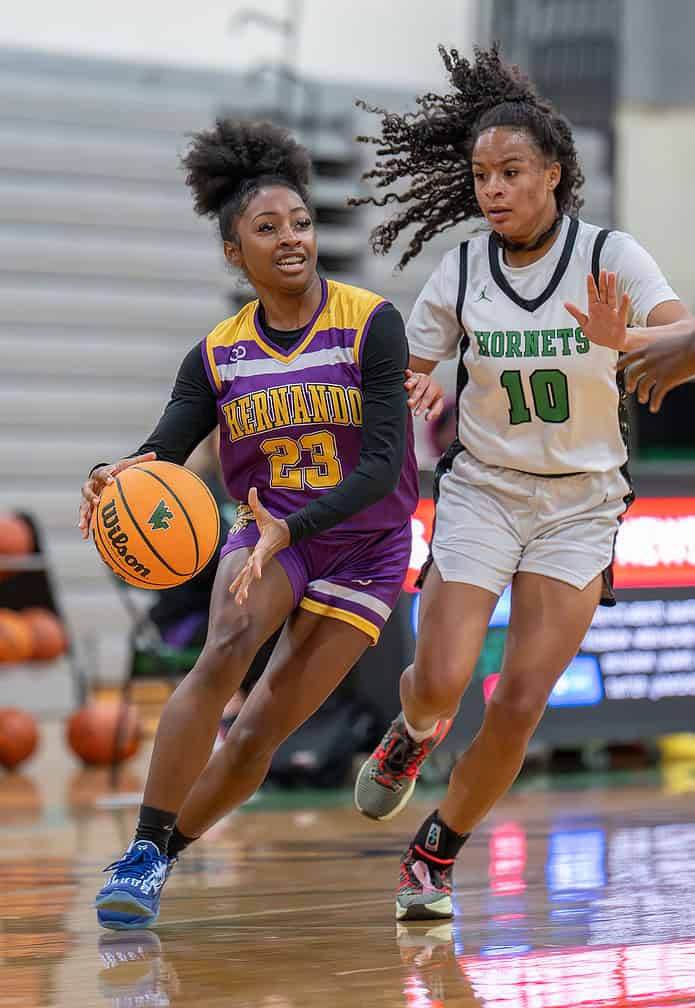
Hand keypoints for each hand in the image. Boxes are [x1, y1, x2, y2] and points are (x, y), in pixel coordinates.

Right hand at [78, 452, 155, 539]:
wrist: (103, 477)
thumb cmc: (118, 471)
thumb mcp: (127, 465)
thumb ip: (139, 460)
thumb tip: (155, 454)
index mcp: (101, 474)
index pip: (102, 474)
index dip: (106, 477)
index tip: (111, 481)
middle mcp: (91, 485)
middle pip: (87, 490)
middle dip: (91, 496)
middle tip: (97, 501)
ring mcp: (87, 497)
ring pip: (82, 506)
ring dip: (83, 515)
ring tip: (83, 526)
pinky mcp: (87, 506)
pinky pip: (86, 516)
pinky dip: (85, 525)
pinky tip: (86, 536)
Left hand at [229, 488, 289, 604]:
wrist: (286, 534)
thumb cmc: (274, 524)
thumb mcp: (265, 513)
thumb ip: (256, 502)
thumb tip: (251, 488)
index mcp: (263, 548)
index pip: (259, 558)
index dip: (256, 566)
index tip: (256, 575)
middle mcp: (260, 558)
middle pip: (252, 573)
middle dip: (247, 585)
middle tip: (242, 597)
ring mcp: (259, 562)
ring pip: (250, 578)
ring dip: (244, 589)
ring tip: (238, 602)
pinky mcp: (257, 564)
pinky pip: (248, 577)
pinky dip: (243, 586)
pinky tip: (237, 596)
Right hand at [404, 369, 443, 419]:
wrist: (433, 386)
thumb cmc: (434, 397)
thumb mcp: (437, 405)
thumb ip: (434, 412)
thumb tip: (428, 418)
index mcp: (436, 387)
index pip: (428, 397)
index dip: (422, 406)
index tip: (416, 414)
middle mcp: (428, 381)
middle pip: (421, 388)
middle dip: (415, 396)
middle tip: (409, 404)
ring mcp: (421, 377)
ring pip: (416, 379)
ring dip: (411, 383)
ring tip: (406, 386)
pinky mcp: (414, 376)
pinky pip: (411, 374)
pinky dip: (409, 374)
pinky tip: (407, 372)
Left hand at [564, 270, 630, 350]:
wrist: (611, 343)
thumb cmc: (598, 332)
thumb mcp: (584, 323)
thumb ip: (576, 313)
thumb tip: (565, 303)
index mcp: (594, 309)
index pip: (592, 294)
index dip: (590, 285)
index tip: (589, 275)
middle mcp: (604, 308)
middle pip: (603, 292)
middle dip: (602, 282)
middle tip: (603, 270)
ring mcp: (612, 313)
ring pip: (612, 297)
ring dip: (612, 287)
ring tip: (612, 276)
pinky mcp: (620, 320)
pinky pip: (622, 311)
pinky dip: (624, 303)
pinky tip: (625, 295)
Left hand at [618, 331, 694, 411]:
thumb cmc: (690, 341)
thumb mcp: (670, 340)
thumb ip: (662, 347)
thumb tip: (663, 352)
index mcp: (649, 348)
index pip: (629, 356)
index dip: (621, 363)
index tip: (616, 368)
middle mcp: (649, 359)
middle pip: (632, 373)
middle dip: (629, 382)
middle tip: (630, 388)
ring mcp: (656, 370)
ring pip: (642, 386)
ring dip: (642, 394)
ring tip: (643, 399)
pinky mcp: (665, 380)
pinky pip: (656, 395)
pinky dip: (654, 402)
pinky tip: (654, 407)